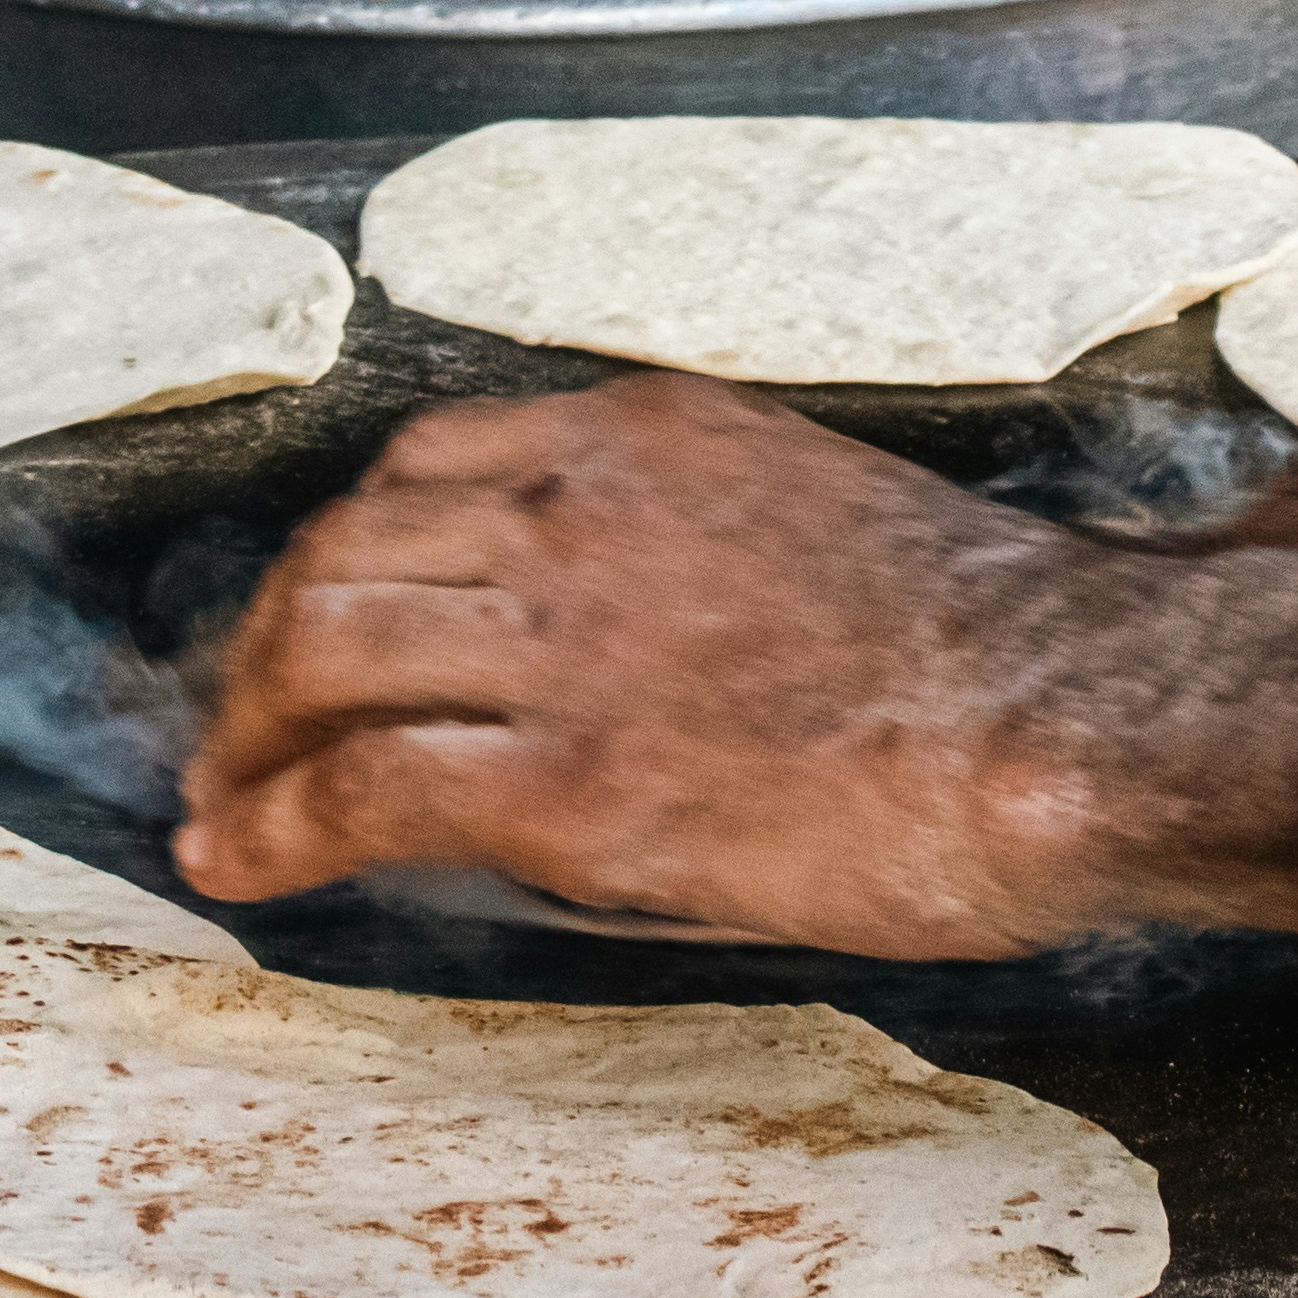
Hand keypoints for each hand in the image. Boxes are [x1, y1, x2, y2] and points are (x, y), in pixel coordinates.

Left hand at [170, 374, 1126, 958]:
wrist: (1075, 717)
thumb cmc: (997, 649)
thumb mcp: (821, 520)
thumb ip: (701, 546)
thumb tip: (645, 640)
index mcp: (645, 436)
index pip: (426, 463)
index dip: (345, 546)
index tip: (318, 610)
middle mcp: (578, 511)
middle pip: (344, 549)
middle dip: (267, 641)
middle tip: (239, 722)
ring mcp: (567, 641)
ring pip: (324, 651)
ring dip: (246, 731)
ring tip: (222, 799)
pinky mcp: (572, 778)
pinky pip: (363, 786)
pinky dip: (272, 822)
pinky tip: (234, 861)